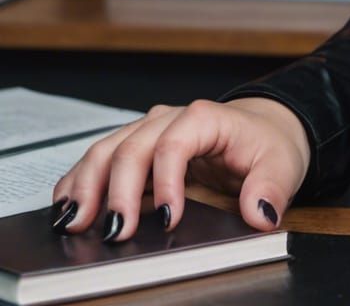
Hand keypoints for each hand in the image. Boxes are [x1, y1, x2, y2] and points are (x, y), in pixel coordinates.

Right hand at [49, 96, 312, 243]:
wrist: (264, 128)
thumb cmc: (268, 143)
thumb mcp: (283, 164)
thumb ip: (271, 188)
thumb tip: (260, 213)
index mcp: (206, 118)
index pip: (175, 144)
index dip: (166, 182)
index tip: (169, 220)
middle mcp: (171, 119)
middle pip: (132, 147)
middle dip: (116, 191)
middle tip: (113, 232)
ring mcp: (149, 130)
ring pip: (107, 150)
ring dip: (86, 186)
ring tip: (73, 223)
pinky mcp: (137, 147)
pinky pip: (101, 159)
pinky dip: (80, 181)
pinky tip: (67, 206)